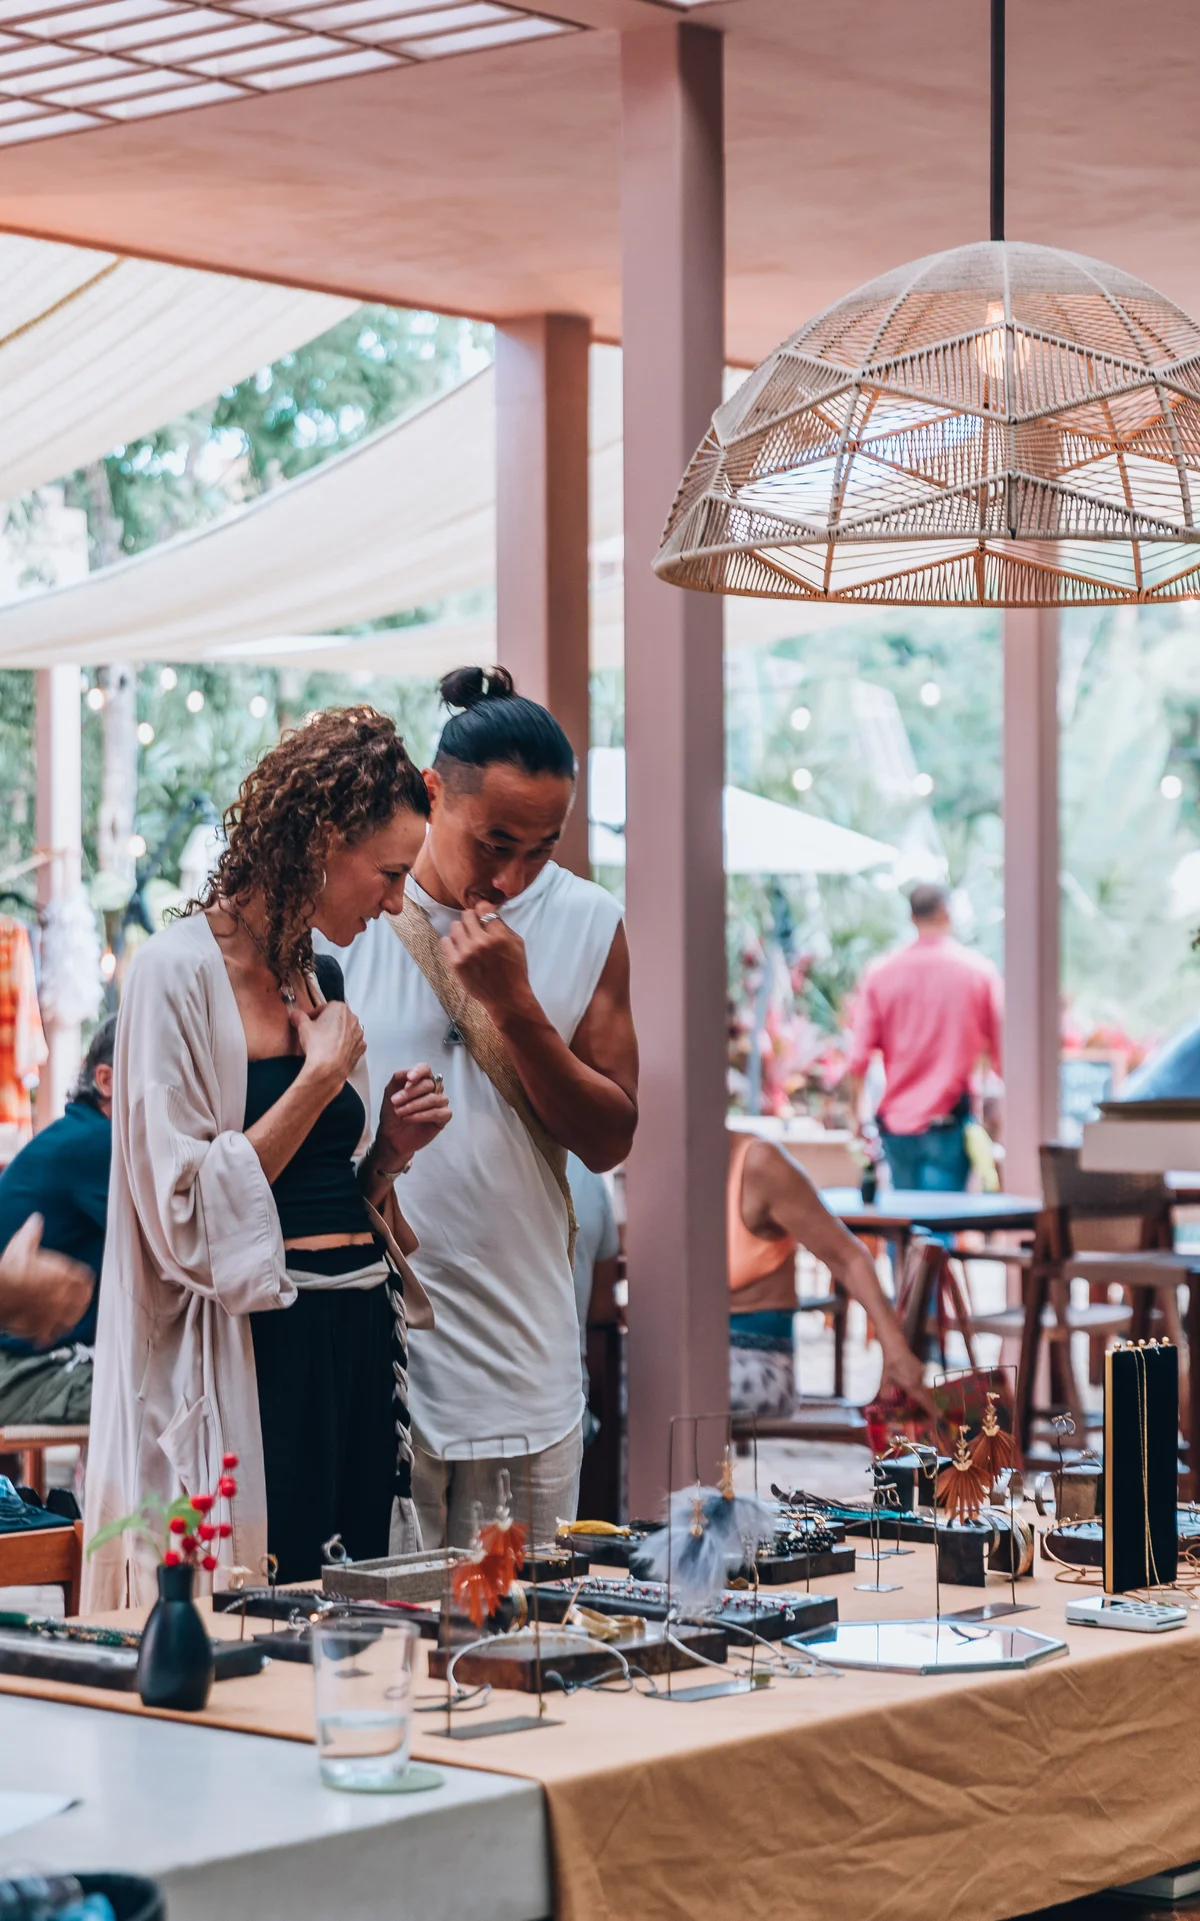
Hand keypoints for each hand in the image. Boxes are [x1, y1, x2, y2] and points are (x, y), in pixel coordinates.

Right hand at [0, 1215, 93, 1346]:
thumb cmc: (10, 1268)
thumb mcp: (22, 1244)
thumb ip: (32, 1232)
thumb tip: (36, 1219)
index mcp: (64, 1275)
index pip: (85, 1280)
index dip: (84, 1282)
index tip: (84, 1283)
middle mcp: (64, 1296)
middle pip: (82, 1301)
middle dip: (81, 1301)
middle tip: (80, 1302)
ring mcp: (53, 1314)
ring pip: (70, 1320)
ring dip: (70, 1318)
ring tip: (68, 1319)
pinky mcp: (39, 1328)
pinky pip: (50, 1335)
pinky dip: (49, 1335)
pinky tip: (47, 1334)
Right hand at [291, 1000, 364, 1089]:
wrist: (328, 1068)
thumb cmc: (317, 1045)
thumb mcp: (303, 1027)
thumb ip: (299, 1017)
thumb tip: (295, 1014)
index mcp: (340, 1008)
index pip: (325, 1007)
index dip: (315, 1014)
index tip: (309, 1020)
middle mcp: (353, 1018)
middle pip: (337, 1017)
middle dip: (327, 1023)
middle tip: (316, 1032)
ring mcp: (359, 1033)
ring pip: (346, 1030)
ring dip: (337, 1033)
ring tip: (325, 1043)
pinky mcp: (361, 1047)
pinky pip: (352, 1043)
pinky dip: (345, 1045)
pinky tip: (335, 1051)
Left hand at [372, 1064, 451, 1171]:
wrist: (391, 1135)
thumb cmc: (392, 1113)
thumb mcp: (390, 1091)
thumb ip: (398, 1077)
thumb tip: (409, 1073)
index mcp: (421, 1080)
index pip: (425, 1069)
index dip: (418, 1072)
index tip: (409, 1078)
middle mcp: (433, 1089)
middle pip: (428, 1084)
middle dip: (410, 1093)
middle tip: (395, 1102)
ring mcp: (440, 1103)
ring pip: (433, 1098)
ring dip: (413, 1106)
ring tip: (399, 1112)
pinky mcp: (444, 1117)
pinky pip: (438, 1112)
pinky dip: (422, 1115)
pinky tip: (409, 1119)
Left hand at [441, 910, 531, 1020]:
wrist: (507, 998)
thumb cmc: (515, 971)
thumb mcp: (518, 944)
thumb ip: (503, 927)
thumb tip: (489, 913)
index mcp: (499, 936)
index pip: (483, 907)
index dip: (483, 909)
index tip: (483, 915)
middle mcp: (481, 942)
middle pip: (467, 915)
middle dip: (472, 919)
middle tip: (475, 928)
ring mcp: (467, 953)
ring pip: (455, 926)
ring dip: (462, 930)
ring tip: (468, 939)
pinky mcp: (456, 963)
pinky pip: (446, 941)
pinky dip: (451, 942)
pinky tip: (459, 947)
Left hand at [879, 1344, 936, 1418]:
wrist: (896, 1346)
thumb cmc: (890, 1362)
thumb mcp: (885, 1378)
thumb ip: (885, 1391)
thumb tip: (885, 1401)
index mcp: (912, 1384)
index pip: (924, 1401)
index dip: (931, 1410)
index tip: (937, 1417)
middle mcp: (919, 1380)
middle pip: (925, 1396)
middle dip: (927, 1405)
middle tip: (928, 1413)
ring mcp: (921, 1373)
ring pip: (922, 1388)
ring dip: (919, 1394)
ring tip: (912, 1396)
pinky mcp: (921, 1368)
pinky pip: (921, 1381)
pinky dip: (916, 1385)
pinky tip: (907, 1382)